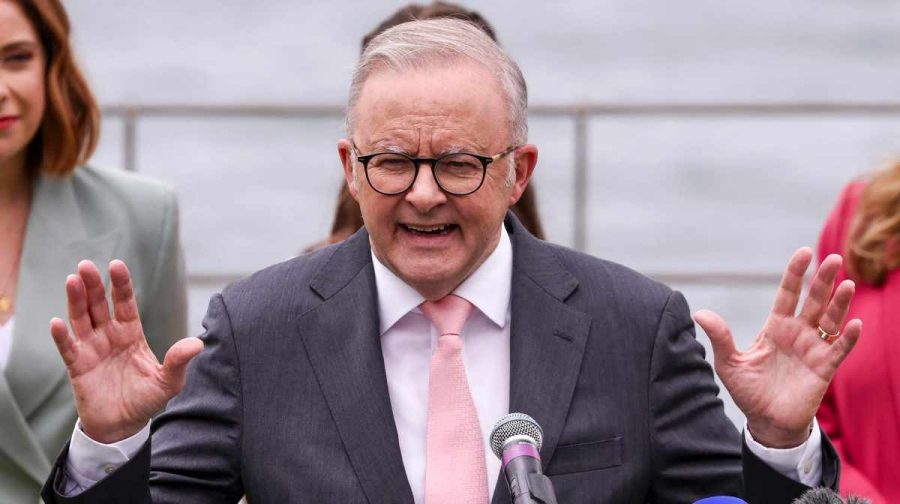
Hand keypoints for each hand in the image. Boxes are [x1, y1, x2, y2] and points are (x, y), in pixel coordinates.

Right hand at [50, 260, 202, 443]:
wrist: (123, 426)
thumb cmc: (146, 400)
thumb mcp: (169, 382)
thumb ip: (179, 361)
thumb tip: (197, 344)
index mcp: (131, 333)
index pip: (125, 303)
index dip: (120, 284)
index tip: (116, 265)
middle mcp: (109, 336)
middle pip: (99, 305)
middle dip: (93, 285)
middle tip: (86, 265)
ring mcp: (92, 349)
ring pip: (81, 319)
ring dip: (75, 300)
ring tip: (72, 280)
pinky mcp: (77, 367)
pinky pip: (68, 348)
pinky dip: (62, 336)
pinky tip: (57, 323)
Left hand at [694, 247, 860, 447]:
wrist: (766, 422)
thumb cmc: (748, 391)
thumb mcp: (729, 363)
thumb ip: (720, 337)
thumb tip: (699, 313)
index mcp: (775, 327)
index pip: (787, 294)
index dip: (796, 274)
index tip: (804, 252)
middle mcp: (797, 333)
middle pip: (814, 301)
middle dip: (823, 280)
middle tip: (834, 258)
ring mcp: (813, 349)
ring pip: (831, 319)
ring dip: (840, 303)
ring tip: (847, 284)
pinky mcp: (824, 368)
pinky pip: (839, 349)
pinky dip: (848, 337)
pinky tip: (853, 324)